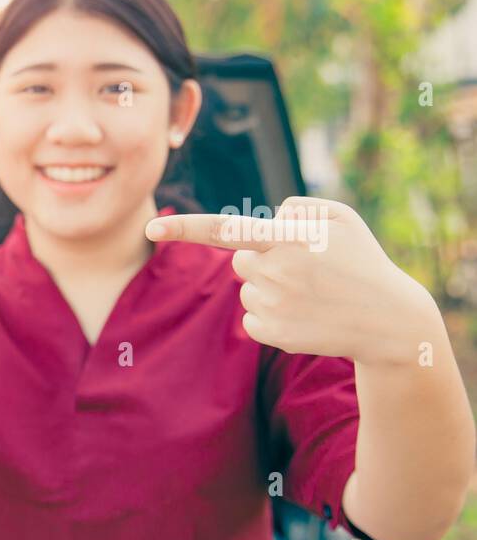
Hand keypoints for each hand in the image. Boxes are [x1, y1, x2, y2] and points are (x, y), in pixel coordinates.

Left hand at [145, 197, 441, 366]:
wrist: (388, 322)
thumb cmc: (361, 262)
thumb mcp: (342, 218)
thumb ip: (298, 207)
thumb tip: (266, 218)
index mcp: (290, 239)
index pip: (226, 230)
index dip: (185, 228)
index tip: (151, 226)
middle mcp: (276, 271)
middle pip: (240, 259)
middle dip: (263, 259)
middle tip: (306, 269)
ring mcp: (272, 305)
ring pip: (246, 288)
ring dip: (270, 287)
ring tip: (312, 293)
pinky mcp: (270, 333)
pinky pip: (251, 316)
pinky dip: (271, 313)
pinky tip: (304, 314)